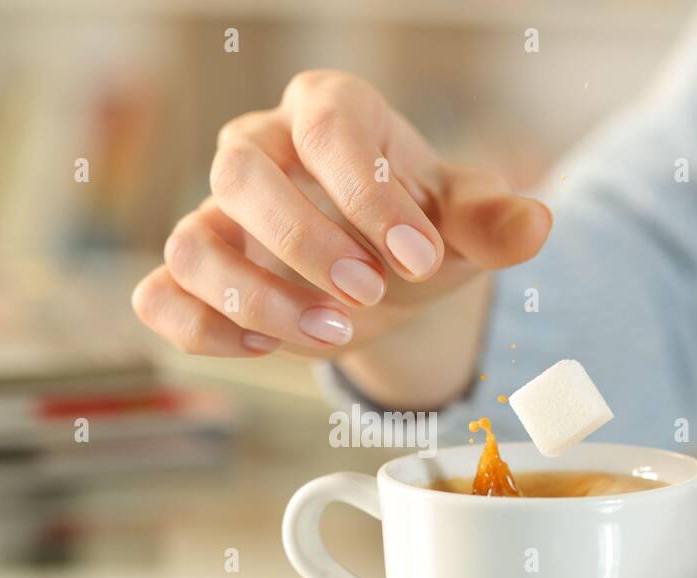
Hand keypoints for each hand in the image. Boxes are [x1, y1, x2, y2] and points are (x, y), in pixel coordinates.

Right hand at [132, 69, 550, 358]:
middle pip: (240, 172)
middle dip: (304, 242)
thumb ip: (493, 224)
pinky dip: (205, 329)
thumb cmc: (419, 234)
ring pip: (192, 241)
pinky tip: (268, 346)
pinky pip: (161, 297)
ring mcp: (216, 214)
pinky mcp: (193, 277)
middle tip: (370, 295)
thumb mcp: (464, 227)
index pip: (329, 127)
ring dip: (258, 298)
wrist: (386, 280)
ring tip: (333, 333)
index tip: (421, 258)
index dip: (370, 195)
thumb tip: (535, 225)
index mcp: (329, 114)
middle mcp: (259, 150)